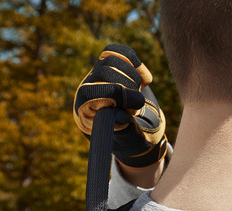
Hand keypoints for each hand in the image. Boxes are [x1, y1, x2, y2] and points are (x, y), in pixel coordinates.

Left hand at [73, 44, 167, 168]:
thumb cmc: (131, 136)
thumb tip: (120, 117)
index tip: (135, 107)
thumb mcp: (129, 137)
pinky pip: (120, 52)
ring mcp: (98, 75)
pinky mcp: (111, 65)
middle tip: (138, 104)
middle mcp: (88, 88)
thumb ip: (124, 128)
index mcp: (85, 110)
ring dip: (133, 75)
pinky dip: (135, 61)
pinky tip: (145, 79)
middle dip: (128, 86)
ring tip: (140, 92)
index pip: (90, 92)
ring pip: (111, 58)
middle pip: (104, 72)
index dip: (114, 94)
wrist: (136, 129)